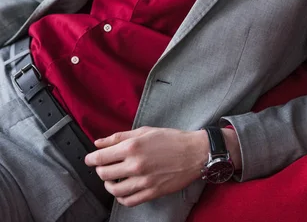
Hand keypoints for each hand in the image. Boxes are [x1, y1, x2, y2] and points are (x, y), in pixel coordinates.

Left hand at [84, 126, 209, 206]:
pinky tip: (123, 190)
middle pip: (104, 174)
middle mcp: (135, 165)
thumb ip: (119, 137)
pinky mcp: (151, 192)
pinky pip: (128, 201)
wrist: (193, 153)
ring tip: (111, 179)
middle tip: (102, 167)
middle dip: (99, 170)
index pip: (101, 157)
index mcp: (132, 147)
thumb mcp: (144, 131)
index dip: (91, 159)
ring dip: (108, 185)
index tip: (89, 160)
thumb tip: (99, 142)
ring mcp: (143, 181)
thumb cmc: (170, 139)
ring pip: (114, 190)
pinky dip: (121, 197)